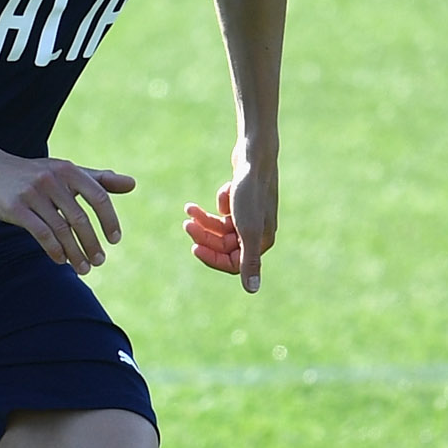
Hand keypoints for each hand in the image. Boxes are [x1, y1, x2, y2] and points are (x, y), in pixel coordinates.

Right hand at [0, 156, 134, 273]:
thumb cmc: (38, 174)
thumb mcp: (68, 172)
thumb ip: (99, 180)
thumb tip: (133, 184)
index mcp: (68, 170)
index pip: (98, 197)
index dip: (109, 220)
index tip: (115, 240)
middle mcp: (52, 179)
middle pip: (80, 218)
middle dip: (92, 243)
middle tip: (99, 261)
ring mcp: (32, 193)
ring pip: (60, 230)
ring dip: (74, 253)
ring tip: (83, 268)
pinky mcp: (16, 207)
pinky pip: (40, 233)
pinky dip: (54, 250)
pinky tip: (61, 260)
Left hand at [184, 157, 276, 292]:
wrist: (255, 156)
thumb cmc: (251, 194)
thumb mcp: (248, 231)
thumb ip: (249, 262)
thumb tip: (252, 291)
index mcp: (261, 242)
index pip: (232, 263)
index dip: (212, 257)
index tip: (194, 247)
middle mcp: (257, 231)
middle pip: (223, 245)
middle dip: (204, 234)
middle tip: (186, 223)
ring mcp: (250, 216)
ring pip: (221, 228)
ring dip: (204, 220)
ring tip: (189, 209)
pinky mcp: (243, 201)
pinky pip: (224, 210)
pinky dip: (220, 201)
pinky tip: (226, 188)